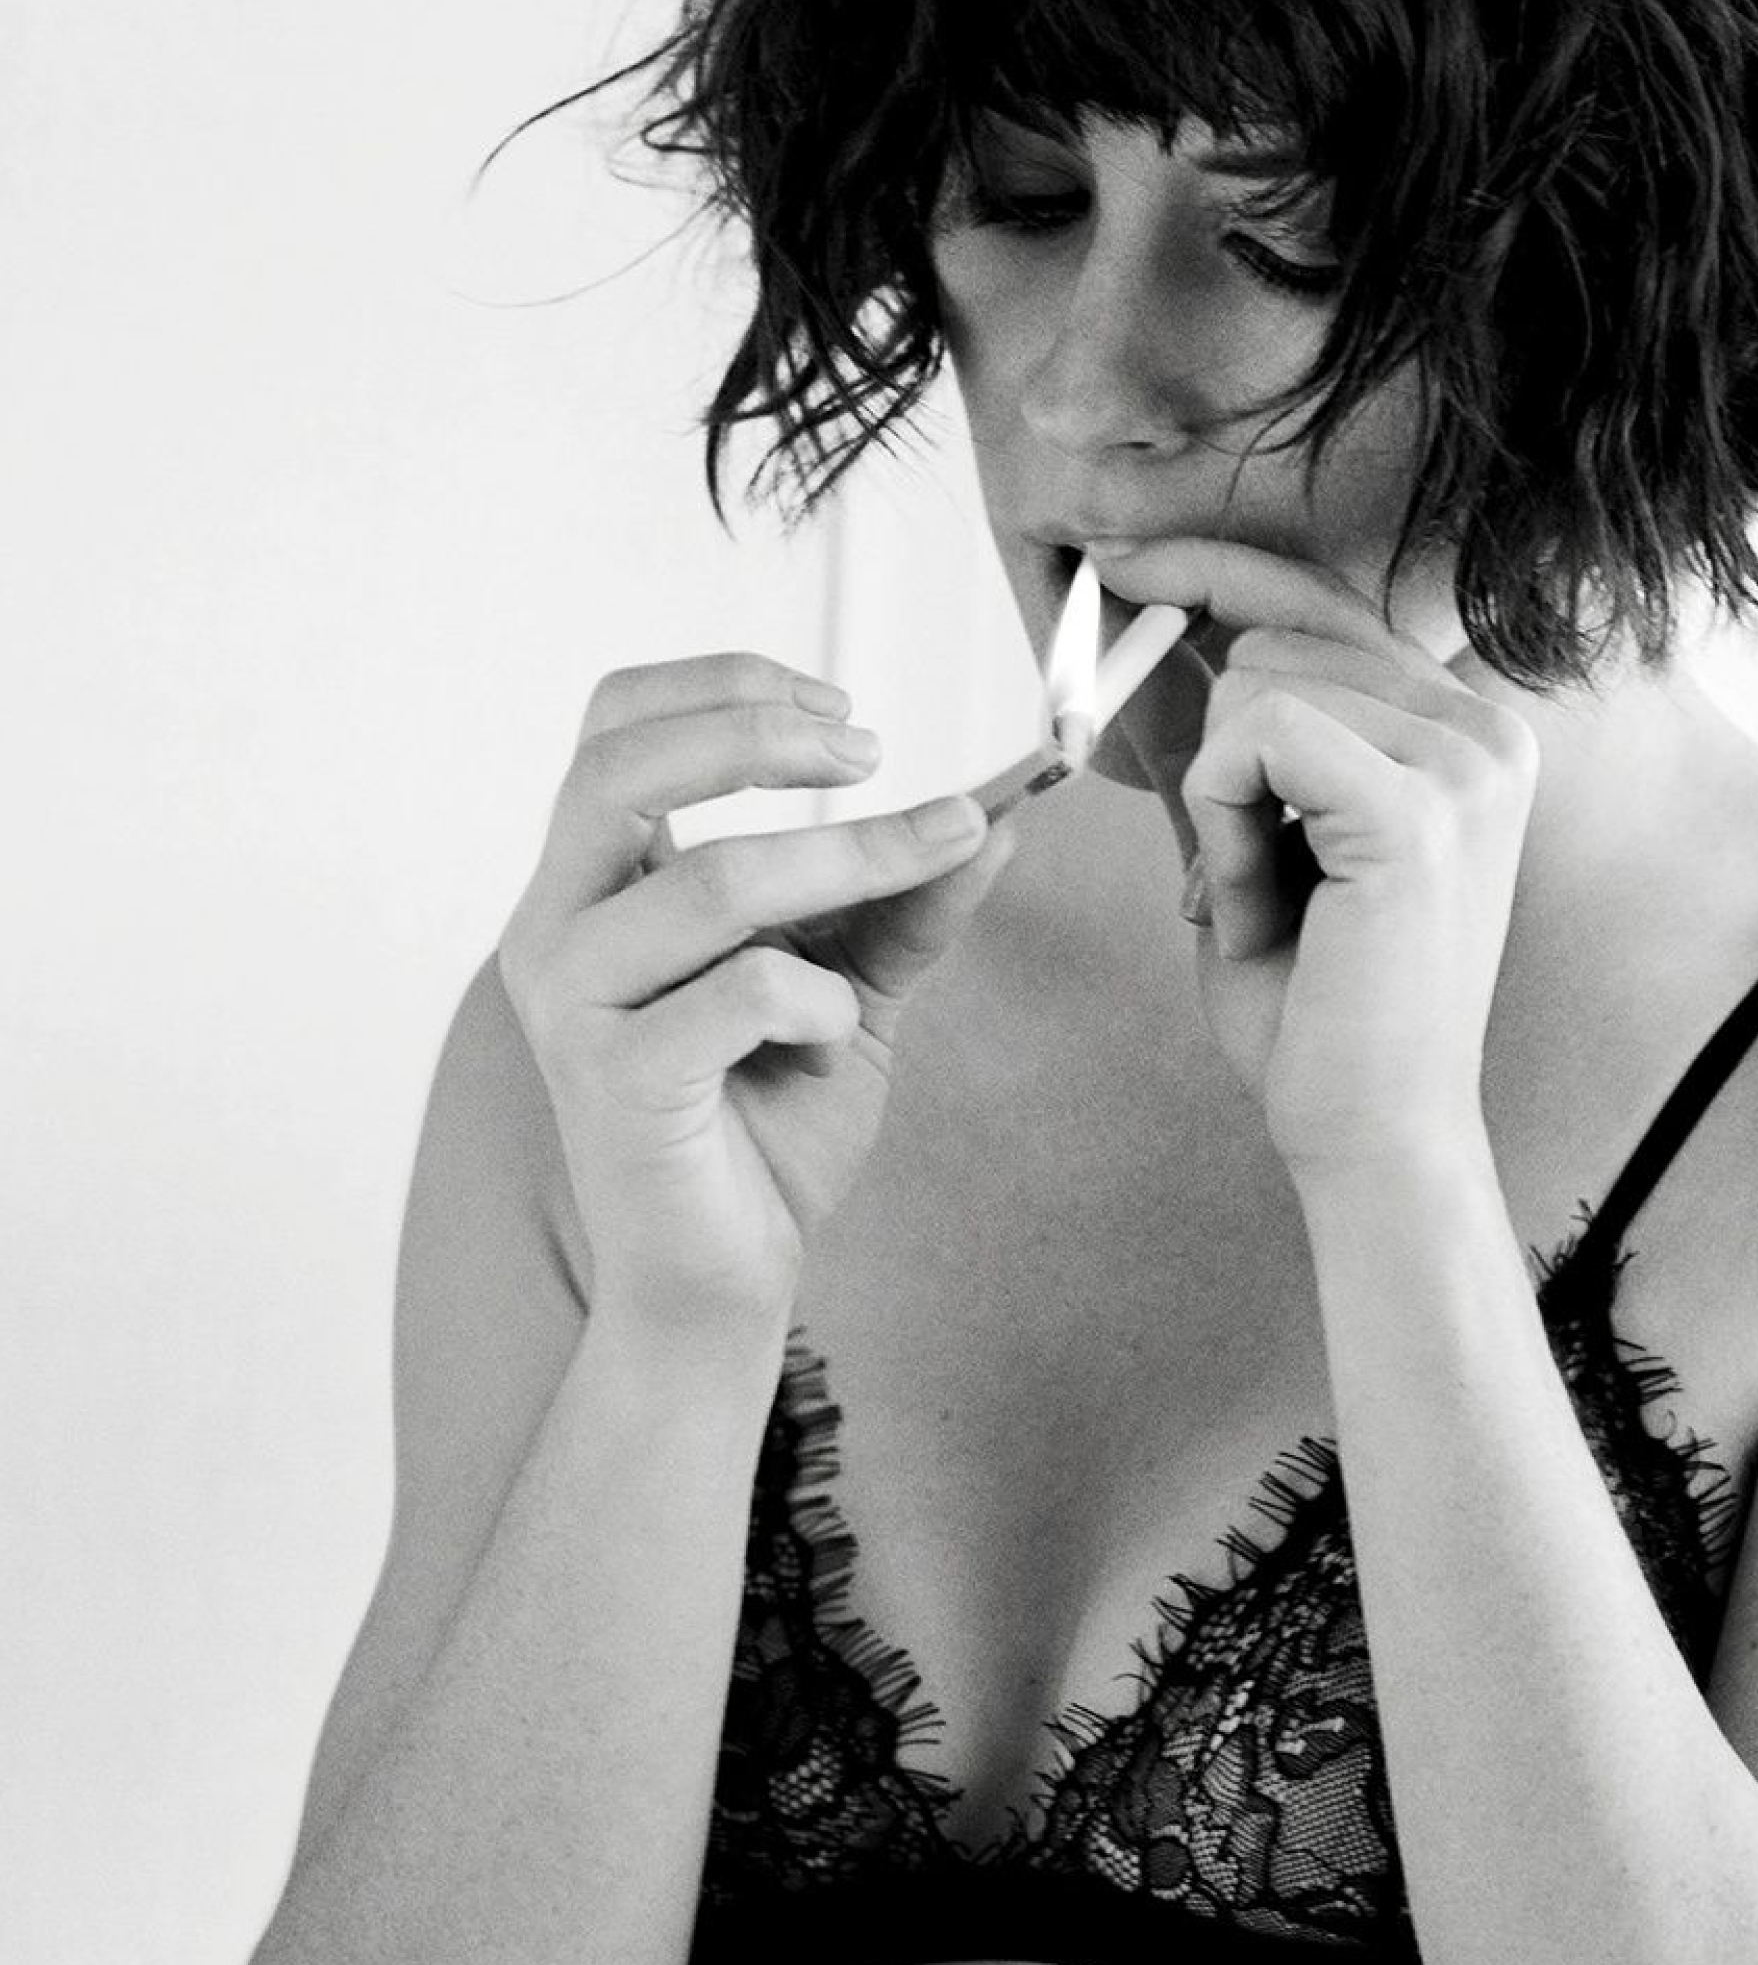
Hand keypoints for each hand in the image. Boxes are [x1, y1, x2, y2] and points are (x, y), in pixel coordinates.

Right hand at [497, 656, 1009, 1340]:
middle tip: (871, 749)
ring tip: (920, 870)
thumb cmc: (765, 1122)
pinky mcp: (614, 1083)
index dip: (721, 685)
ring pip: (711, 880)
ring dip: (845, 860)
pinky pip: (741, 994)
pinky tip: (832, 1036)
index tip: (839, 703)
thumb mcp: (853, 985)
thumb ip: (902, 900)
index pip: (612, 726)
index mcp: (594, 885)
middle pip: (620, 768)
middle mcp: (558, 928)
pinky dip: (820, 999)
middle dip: (759, 737)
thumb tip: (993, 812)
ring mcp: (575, 1006)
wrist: (723, 1279)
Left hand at [1085, 539, 1539, 1178]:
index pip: (1325, 600)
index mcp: (1467, 729)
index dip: (1213, 570)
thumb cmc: (1319, 1012)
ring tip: (1273, 905)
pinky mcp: (1417, 808)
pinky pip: (1254, 736)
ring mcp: (1464, 763)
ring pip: (1255, 684)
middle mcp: (1486, 729)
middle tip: (1252, 882)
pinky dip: (1221, 819)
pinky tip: (1254, 901)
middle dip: (1220, 758)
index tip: (1116, 558)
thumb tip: (1159, 625)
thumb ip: (1236, 741)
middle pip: (1276, 634)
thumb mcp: (1268, 844)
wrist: (1372, 1136)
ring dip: (1221, 802)